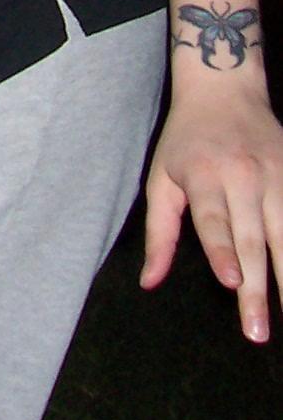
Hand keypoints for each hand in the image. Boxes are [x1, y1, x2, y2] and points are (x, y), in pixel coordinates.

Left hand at [142, 85, 282, 340]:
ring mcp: (276, 176)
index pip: (214, 220)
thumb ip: (159, 232)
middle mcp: (243, 177)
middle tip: (256, 331)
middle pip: (253, 239)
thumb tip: (149, 282)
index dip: (222, 252)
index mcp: (204, 174)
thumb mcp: (161, 176)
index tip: (232, 282)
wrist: (224, 88)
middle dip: (258, 289)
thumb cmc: (186, 140)